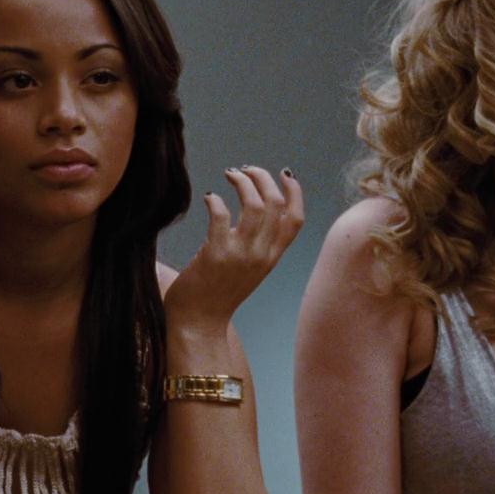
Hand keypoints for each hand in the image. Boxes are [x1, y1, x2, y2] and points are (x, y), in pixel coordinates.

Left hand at [164, 166, 304, 330]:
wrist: (198, 323)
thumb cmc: (217, 294)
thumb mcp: (248, 269)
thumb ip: (256, 244)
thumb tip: (253, 210)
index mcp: (271, 257)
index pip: (296, 219)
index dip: (295, 191)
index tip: (284, 173)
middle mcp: (261, 255)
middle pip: (275, 204)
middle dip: (263, 177)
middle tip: (245, 169)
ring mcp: (240, 255)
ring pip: (254, 205)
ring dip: (243, 182)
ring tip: (229, 174)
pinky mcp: (216, 254)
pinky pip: (222, 215)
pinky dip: (217, 200)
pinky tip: (210, 198)